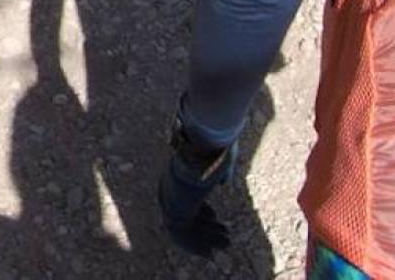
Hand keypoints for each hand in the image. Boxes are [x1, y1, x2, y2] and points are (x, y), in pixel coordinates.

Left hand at [157, 125, 236, 259]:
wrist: (205, 142)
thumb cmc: (214, 146)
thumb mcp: (219, 160)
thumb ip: (219, 171)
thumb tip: (223, 182)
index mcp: (175, 174)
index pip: (183, 200)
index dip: (200, 212)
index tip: (215, 217)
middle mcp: (168, 187)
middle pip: (182, 216)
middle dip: (204, 228)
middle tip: (224, 237)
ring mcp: (170, 198)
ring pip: (184, 227)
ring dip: (204, 239)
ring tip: (225, 245)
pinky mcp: (177, 208)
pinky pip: (185, 233)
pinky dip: (198, 244)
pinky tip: (213, 252)